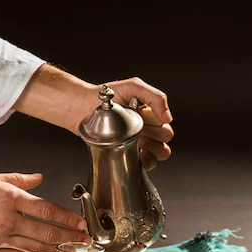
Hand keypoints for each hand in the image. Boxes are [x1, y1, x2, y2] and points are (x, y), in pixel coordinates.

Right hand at [0, 172, 89, 251]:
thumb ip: (19, 179)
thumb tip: (39, 178)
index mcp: (11, 198)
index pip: (48, 209)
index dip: (67, 218)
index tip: (81, 222)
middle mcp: (8, 220)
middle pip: (46, 233)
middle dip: (69, 238)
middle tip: (85, 240)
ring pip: (34, 247)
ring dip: (54, 249)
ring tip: (70, 249)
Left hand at [13, 64, 173, 170]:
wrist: (83, 108)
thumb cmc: (107, 97)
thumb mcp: (134, 87)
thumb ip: (155, 97)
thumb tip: (168, 118)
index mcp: (150, 113)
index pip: (165, 123)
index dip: (157, 122)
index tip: (143, 118)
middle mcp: (147, 128)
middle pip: (165, 138)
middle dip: (156, 135)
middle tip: (141, 130)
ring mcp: (139, 141)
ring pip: (160, 152)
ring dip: (154, 149)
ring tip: (140, 143)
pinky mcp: (129, 154)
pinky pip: (147, 164)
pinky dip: (147, 162)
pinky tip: (137, 155)